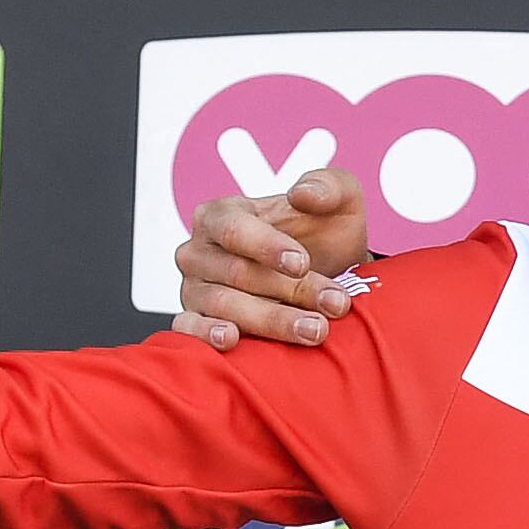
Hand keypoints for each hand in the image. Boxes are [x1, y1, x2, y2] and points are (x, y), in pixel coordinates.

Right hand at [172, 166, 373, 347]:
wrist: (332, 274)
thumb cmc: (325, 232)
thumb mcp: (339, 198)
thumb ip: (327, 186)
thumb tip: (302, 194)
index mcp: (220, 214)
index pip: (234, 229)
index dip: (267, 246)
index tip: (302, 263)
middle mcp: (199, 252)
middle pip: (237, 274)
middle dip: (292, 290)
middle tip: (335, 303)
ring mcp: (194, 289)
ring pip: (224, 306)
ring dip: (272, 320)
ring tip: (316, 330)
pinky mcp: (195, 321)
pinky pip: (189, 330)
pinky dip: (206, 336)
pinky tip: (232, 341)